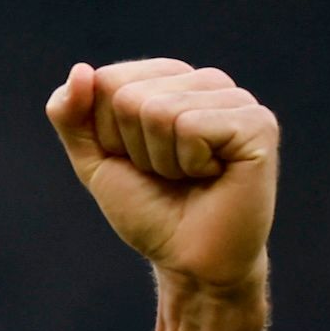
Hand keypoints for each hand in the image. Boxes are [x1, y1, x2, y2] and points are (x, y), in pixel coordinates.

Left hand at [45, 59, 278, 292]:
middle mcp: (206, 81)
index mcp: (171, 81)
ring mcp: (236, 99)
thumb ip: (72, 116)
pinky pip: (191, 126)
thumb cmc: (150, 209)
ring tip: (189, 176)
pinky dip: (188, 163)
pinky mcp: (257, 123)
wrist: (189, 260)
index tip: (138, 162)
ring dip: (162, 160)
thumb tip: (80, 70)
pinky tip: (212, 176)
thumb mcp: (95, 161)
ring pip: (158, 110)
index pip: (107, 81)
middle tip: (166, 175)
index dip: (109, 134)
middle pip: (129, 96)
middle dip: (133, 148)